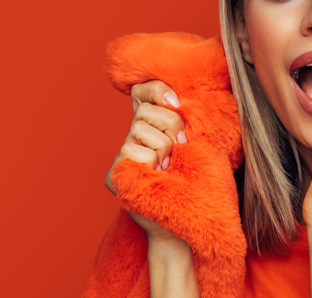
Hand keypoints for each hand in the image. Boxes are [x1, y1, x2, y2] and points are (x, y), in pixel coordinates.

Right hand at [104, 79, 186, 237]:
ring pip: (142, 130)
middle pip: (147, 111)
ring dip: (164, 149)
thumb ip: (186, 122)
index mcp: (152, 127)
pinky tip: (156, 178)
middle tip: (178, 151)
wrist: (187, 221)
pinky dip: (152, 164)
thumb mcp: (196, 145)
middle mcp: (132, 137)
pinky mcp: (114, 173)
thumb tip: (180, 99)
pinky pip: (133, 152)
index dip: (156, 89)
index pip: (142, 92)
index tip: (176, 101)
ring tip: (168, 169)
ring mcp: (121, 155)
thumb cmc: (195, 182)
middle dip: (171, 127)